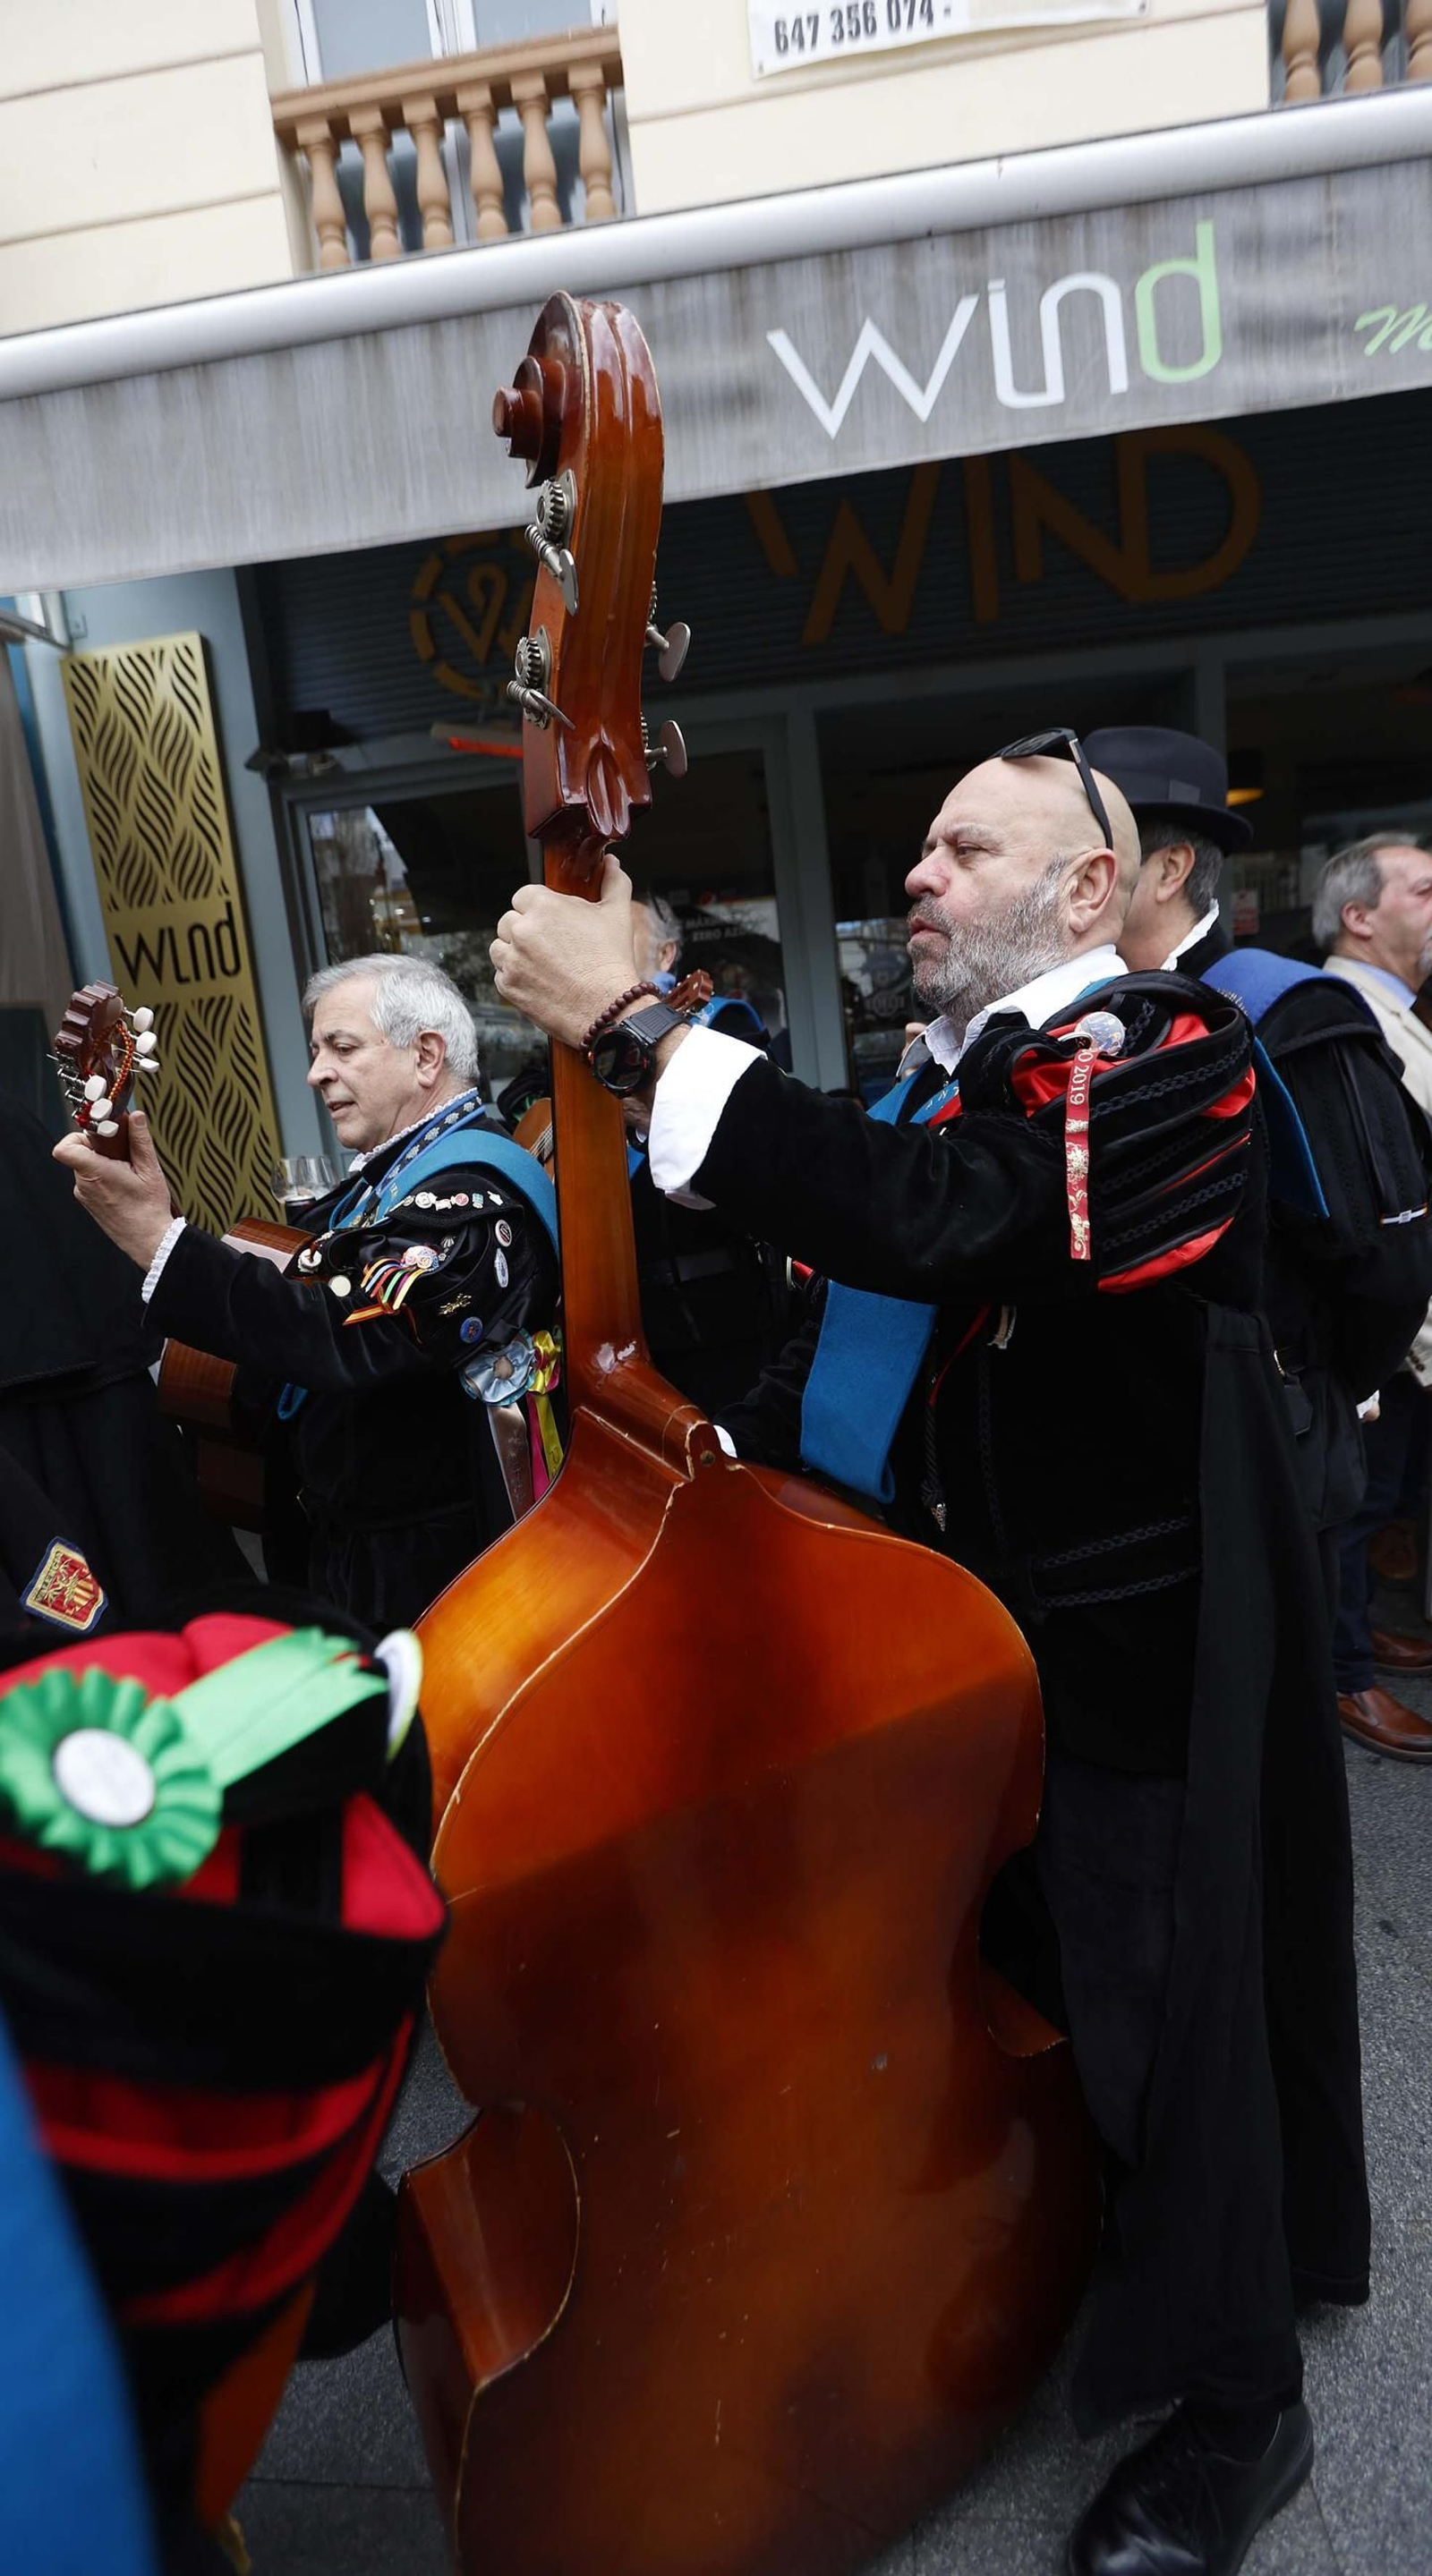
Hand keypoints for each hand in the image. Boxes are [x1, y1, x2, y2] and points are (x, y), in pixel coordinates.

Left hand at [52, 1112, 174, 1270]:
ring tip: (126, 1172)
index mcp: (95, 1173)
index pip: (66, 1147)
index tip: (99, 1134)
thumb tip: (135, 1117)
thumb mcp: (150, 1170)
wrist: (149, 1240)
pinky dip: (103, 1176)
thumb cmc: (148, 1210)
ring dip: (103, 1162)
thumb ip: (140, 1140)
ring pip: (85, 1165)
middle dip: (100, 1147)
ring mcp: (84, 1195)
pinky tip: (123, 1184)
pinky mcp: (89, 1202)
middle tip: (121, 1153)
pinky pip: (90, 1180)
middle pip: (79, 1152)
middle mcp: (84, 1184)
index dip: (78, 1135)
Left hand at [492, 854, 642, 1048]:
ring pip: (499, 946)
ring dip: (514, 952)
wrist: (607, 1009)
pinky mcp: (507, 986)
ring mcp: (511, 959)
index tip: (550, 921)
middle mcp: (522, 930)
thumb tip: (611, 862)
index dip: (537, 907)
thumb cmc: (612, 961)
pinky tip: (539, 981)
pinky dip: (516, 977)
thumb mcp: (618, 914)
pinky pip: (501, 974)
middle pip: (508, 921)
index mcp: (543, 906)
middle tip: (548, 945)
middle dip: (524, 930)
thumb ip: (614, 882)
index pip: (523, 896)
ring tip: (541, 963)